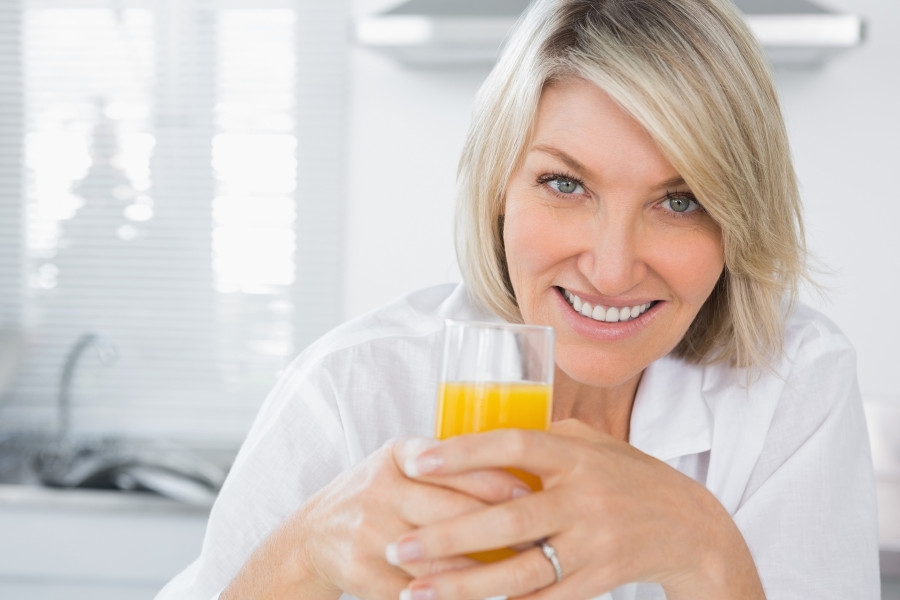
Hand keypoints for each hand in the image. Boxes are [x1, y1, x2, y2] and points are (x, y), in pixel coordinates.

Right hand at [222, 437, 533, 599]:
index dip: (497, 479)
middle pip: (452, 510)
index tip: (533, 492)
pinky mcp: (365, 574)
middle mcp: (381, 490)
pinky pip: (420, 588)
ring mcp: (371, 534)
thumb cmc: (377, 493)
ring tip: (523, 569)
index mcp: (396, 456)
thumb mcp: (402, 464)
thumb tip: (521, 460)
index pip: (455, 464)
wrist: (314, 536)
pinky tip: (484, 596)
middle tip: (542, 534)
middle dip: (502, 526)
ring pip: (441, 557)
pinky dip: (454, 594)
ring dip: (485, 568)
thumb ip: (448, 462)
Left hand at [389, 420, 763, 599]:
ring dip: (462, 586)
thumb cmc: (626, 475)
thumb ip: (541, 438)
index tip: (417, 460)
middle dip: (447, 537)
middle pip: (508, 521)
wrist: (689, 527)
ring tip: (413, 592)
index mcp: (576, 456)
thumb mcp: (590, 443)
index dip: (466, 452)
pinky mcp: (595, 582)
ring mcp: (591, 546)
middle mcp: (583, 500)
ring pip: (520, 573)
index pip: (515, 446)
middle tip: (397, 546)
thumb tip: (477, 434)